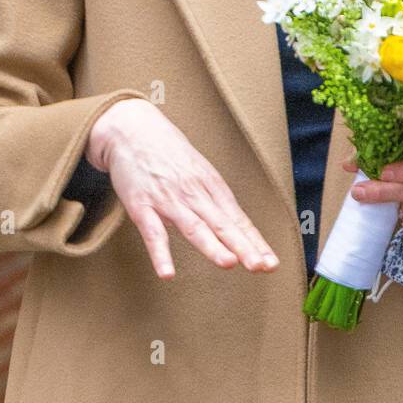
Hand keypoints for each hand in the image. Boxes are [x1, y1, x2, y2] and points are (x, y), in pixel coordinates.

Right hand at [87, 100, 278, 279]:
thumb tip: (235, 226)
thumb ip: (214, 199)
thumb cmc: (168, 152)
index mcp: (210, 186)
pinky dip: (160, 254)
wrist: (132, 130)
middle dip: (243, 247)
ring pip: (194, 227)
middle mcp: (194, 194)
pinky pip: (153, 234)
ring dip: (212, 246)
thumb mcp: (198, 170)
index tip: (271, 263)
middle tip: (261, 266)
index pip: (237, 219)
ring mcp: (168, 200)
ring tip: (228, 263)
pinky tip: (167, 272)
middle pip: (222, 224)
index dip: (254, 242)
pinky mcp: (142, 206)